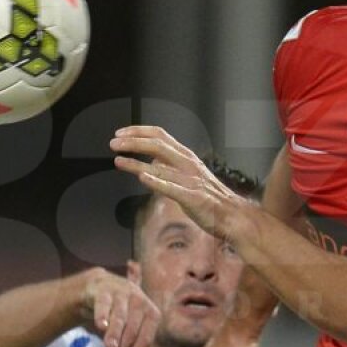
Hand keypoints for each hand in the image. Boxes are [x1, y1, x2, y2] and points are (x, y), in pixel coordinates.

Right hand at [79, 268, 159, 346]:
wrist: (101, 289)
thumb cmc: (120, 316)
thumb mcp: (125, 332)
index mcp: (152, 314)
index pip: (146, 339)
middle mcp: (141, 302)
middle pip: (133, 330)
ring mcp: (123, 294)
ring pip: (120, 317)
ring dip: (115, 334)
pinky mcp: (105, 290)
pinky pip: (104, 304)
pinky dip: (103, 315)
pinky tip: (101, 327)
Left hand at [109, 126, 251, 240]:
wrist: (233, 216)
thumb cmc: (208, 197)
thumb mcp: (188, 175)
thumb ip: (169, 167)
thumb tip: (149, 160)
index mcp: (186, 156)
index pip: (160, 135)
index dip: (138, 131)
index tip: (119, 134)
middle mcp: (188, 164)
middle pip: (158, 144)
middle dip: (133, 142)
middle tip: (113, 144)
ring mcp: (191, 180)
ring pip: (160, 166)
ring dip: (136, 163)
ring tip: (118, 161)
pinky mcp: (194, 198)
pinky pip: (172, 188)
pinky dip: (156, 181)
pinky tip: (142, 178)